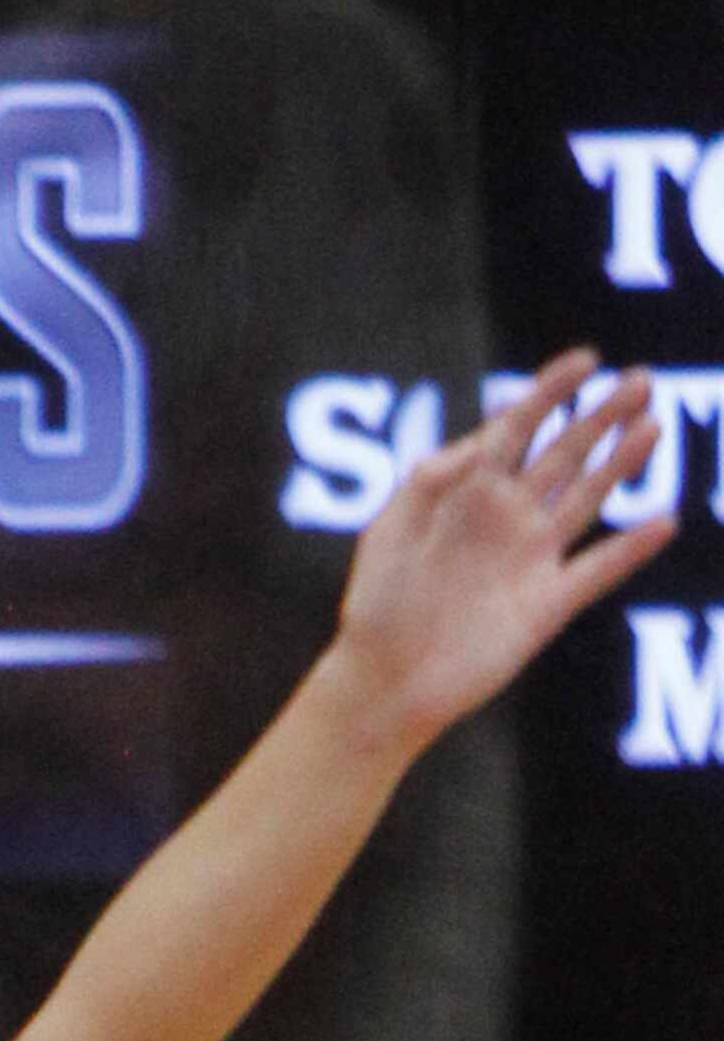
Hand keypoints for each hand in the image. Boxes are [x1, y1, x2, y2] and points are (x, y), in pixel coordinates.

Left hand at [332, 351, 675, 751]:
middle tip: (639, 379)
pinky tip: (664, 522)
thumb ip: (431, 481)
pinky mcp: (548, 605)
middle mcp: (505, 520)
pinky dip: (631, 549)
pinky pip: (599, 570)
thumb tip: (485, 439)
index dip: (548, 393)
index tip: (584, 360)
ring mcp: (530, 560)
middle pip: (563, 456)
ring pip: (587, 501)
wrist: (384, 680)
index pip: (515, 430)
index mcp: (464, 496)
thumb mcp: (390, 531)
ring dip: (620, 464)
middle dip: (599, 416)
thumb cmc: (377, 605)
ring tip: (650, 425)